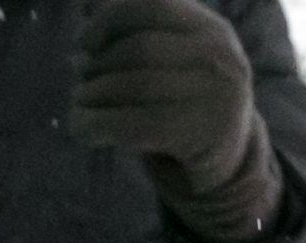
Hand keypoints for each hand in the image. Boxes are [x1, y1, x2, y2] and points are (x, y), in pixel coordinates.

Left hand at [74, 0, 280, 242]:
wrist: (226, 164)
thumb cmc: (184, 102)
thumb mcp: (172, 60)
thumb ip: (137, 35)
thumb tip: (85, 25)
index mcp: (210, 29)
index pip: (151, 7)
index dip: (109, 20)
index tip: (85, 43)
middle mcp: (221, 58)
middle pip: (139, 50)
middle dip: (99, 65)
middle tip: (82, 82)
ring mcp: (219, 98)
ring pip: (136, 86)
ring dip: (93, 95)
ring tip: (79, 104)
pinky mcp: (205, 138)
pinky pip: (137, 125)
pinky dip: (98, 125)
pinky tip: (82, 129)